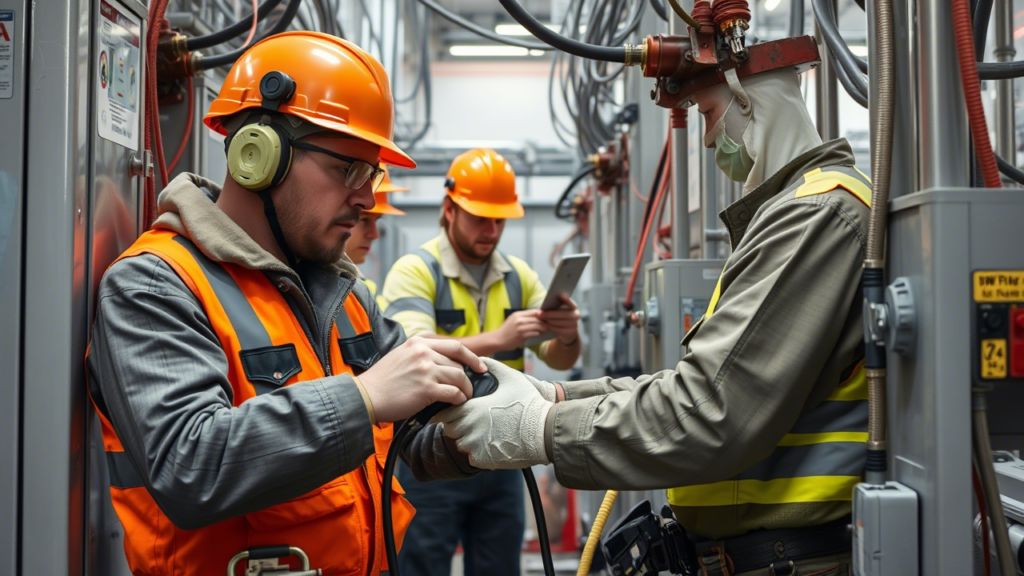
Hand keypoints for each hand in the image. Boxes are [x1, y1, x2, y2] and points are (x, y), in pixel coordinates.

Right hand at [359, 337, 486, 422]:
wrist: (366, 396)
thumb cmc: (382, 381)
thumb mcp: (401, 355)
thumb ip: (421, 354)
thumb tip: (443, 363)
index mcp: (418, 343)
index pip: (454, 345)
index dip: (471, 356)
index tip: (479, 365)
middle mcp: (423, 352)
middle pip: (458, 362)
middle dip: (469, 374)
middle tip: (473, 384)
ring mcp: (426, 370)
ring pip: (459, 377)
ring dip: (465, 389)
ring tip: (464, 396)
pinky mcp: (427, 389)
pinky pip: (454, 392)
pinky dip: (459, 398)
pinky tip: (457, 402)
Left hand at [437, 358, 551, 469]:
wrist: (544, 430)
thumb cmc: (528, 403)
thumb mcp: (511, 378)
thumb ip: (493, 367)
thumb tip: (482, 360)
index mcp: (472, 409)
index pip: (445, 413)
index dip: (450, 411)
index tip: (458, 410)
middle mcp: (469, 428)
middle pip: (450, 429)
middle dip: (457, 425)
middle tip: (472, 421)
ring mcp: (475, 446)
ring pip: (460, 444)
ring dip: (467, 439)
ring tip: (483, 433)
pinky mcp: (484, 460)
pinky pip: (472, 457)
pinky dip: (478, 453)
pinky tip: (491, 445)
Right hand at [495, 309, 548, 349]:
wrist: (498, 339)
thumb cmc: (507, 330)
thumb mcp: (514, 320)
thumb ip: (524, 318)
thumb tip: (537, 316)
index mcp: (518, 314)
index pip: (534, 311)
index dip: (542, 314)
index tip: (548, 316)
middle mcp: (519, 319)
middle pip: (537, 318)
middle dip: (545, 321)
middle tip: (551, 323)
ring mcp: (520, 327)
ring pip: (537, 326)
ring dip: (544, 328)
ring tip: (548, 329)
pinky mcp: (522, 335)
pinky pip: (534, 333)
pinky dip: (538, 333)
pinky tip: (540, 334)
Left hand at [538, 295, 580, 344]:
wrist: (565, 330)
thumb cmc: (559, 316)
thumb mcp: (558, 310)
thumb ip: (554, 306)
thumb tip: (545, 305)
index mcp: (574, 307)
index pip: (571, 303)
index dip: (567, 300)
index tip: (560, 296)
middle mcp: (576, 315)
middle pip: (564, 314)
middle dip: (550, 314)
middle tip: (539, 314)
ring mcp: (575, 324)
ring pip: (561, 323)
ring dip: (550, 321)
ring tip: (541, 320)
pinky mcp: (572, 332)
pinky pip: (561, 330)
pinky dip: (552, 327)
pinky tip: (546, 326)